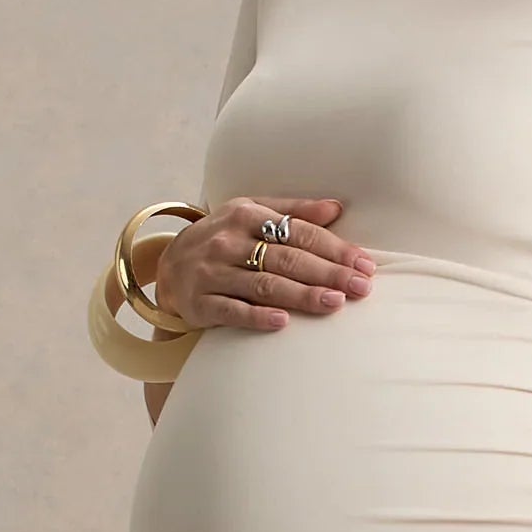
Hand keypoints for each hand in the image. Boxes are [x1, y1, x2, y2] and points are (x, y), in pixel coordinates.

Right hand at [156, 195, 374, 331]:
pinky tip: (283, 322)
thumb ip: (292, 211)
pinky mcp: (201, 303)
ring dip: (301, 295)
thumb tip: (336, 208)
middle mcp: (228, 241)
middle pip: (286, 258)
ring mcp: (213, 273)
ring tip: (334, 303)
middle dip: (327, 273)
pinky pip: (233, 311)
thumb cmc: (223, 239)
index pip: (298, 232)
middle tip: (360, 287)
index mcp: (246, 215)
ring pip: (264, 285)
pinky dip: (257, 316)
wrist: (168, 266)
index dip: (334, 247)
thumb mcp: (250, 213)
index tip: (363, 264)